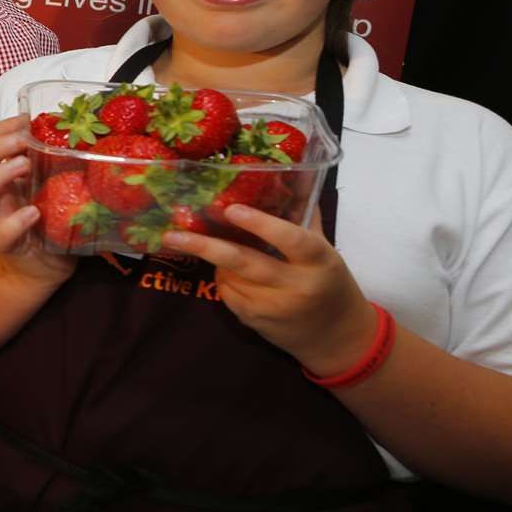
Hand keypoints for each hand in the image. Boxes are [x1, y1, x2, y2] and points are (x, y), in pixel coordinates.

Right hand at [0, 115, 75, 286]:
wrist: (45, 263)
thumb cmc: (47, 214)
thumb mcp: (46, 179)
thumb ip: (49, 156)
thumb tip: (70, 125)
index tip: (24, 121)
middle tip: (24, 143)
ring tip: (25, 166)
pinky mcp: (8, 245)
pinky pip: (0, 233)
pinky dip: (15, 220)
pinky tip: (34, 212)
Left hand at [162, 204, 378, 375]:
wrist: (337, 336)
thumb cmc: (329, 281)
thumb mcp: (325, 248)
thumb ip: (303, 216)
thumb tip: (282, 176)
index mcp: (319, 261)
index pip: (291, 240)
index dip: (261, 224)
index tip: (231, 209)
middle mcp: (297, 286)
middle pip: (246, 263)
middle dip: (207, 247)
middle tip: (174, 234)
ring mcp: (276, 308)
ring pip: (230, 278)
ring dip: (215, 261)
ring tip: (209, 246)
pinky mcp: (258, 323)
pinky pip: (228, 296)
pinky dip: (222, 280)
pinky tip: (227, 272)